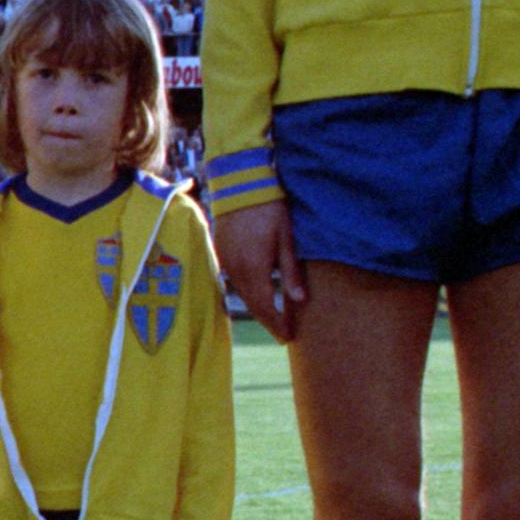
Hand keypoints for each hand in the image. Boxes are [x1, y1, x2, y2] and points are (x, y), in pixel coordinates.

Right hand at [213, 201, 304, 342]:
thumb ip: (291, 272)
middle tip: (282, 332)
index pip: (264, 306)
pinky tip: (256, 294)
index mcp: (254, 267)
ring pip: (241, 293)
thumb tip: (299, 301)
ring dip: (256, 307)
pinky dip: (245, 291)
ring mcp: (225, 261)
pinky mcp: (220, 252)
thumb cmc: (269, 208)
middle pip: (251, 304)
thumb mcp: (286, 239)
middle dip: (267, 320)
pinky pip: (232, 280)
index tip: (288, 336)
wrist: (241, 183)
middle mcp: (235, 268)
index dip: (276, 324)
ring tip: (272, 316)